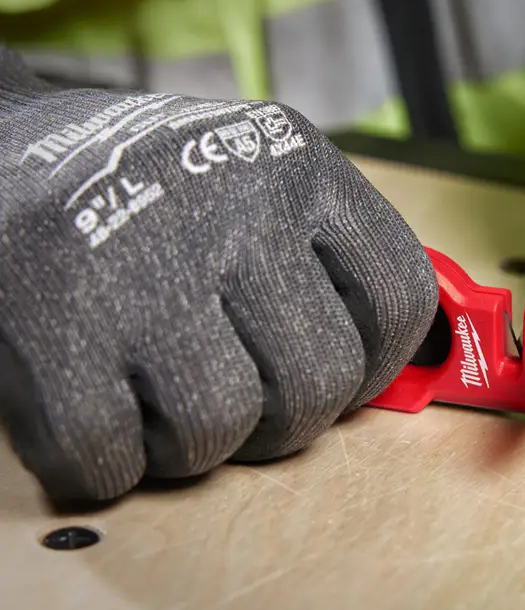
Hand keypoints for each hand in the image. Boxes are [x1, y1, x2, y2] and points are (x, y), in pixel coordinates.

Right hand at [0, 47, 437, 501]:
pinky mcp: (53, 326)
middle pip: (320, 384)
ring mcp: (141, 268)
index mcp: (301, 168)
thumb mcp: (260, 178)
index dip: (380, 363)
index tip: (342, 372)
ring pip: (222, 429)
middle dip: (285, 418)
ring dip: (194, 442)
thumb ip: (329, 259)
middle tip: (240, 392)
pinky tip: (99, 407)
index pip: (400, 298)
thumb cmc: (153, 186)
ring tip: (161, 395)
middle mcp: (234, 209)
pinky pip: (112, 458)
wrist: (3, 148)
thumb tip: (397, 366)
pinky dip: (106, 461)